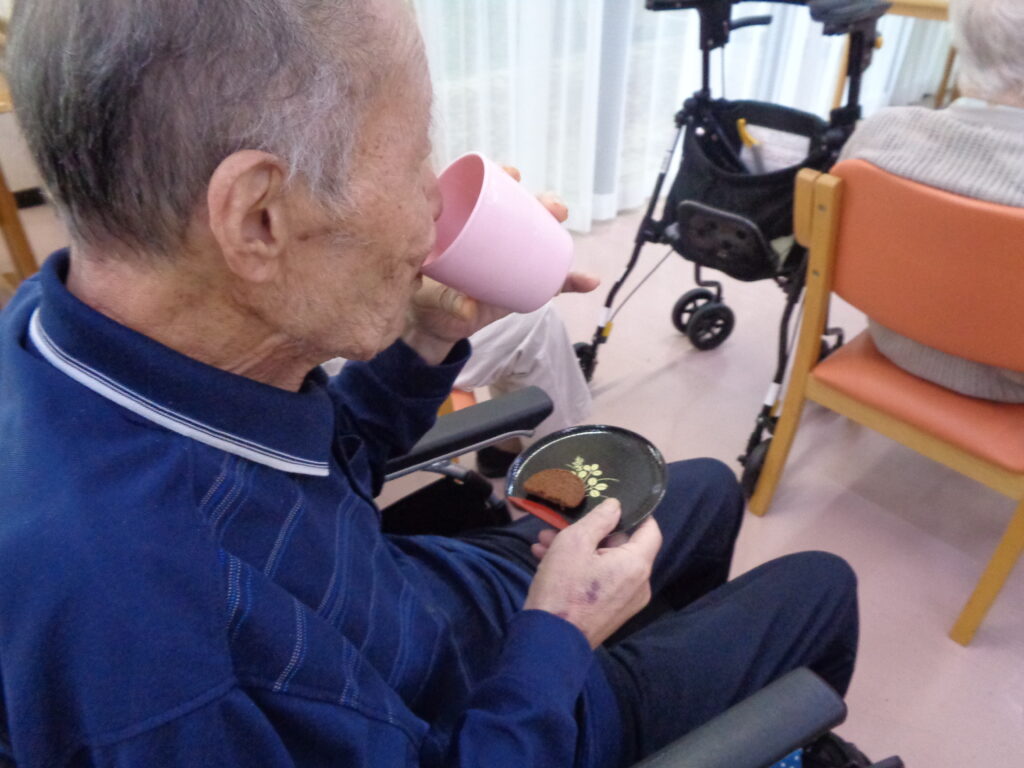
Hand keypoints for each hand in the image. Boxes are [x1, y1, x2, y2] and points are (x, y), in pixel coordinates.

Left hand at [403, 168, 598, 363]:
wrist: (434, 327)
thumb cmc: (424, 300)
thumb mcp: (430, 297)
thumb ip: (447, 301)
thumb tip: (467, 307)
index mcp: (466, 227)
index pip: (486, 194)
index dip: (501, 179)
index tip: (512, 175)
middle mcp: (492, 237)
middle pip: (521, 212)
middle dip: (539, 202)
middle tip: (550, 206)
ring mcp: (509, 260)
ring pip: (538, 239)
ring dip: (555, 228)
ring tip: (562, 221)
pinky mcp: (522, 285)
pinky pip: (550, 281)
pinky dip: (569, 281)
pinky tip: (590, 280)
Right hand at [523, 499, 662, 648]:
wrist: (549, 641)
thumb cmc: (563, 588)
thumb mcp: (574, 543)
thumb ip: (599, 519)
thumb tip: (616, 506)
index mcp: (636, 565)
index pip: (651, 529)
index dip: (635, 513)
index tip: (612, 502)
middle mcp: (639, 584)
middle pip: (622, 546)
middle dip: (590, 532)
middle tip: (562, 524)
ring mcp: (626, 601)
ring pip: (606, 563)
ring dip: (579, 550)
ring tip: (545, 541)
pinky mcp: (611, 612)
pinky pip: (601, 581)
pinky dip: (580, 569)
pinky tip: (546, 560)